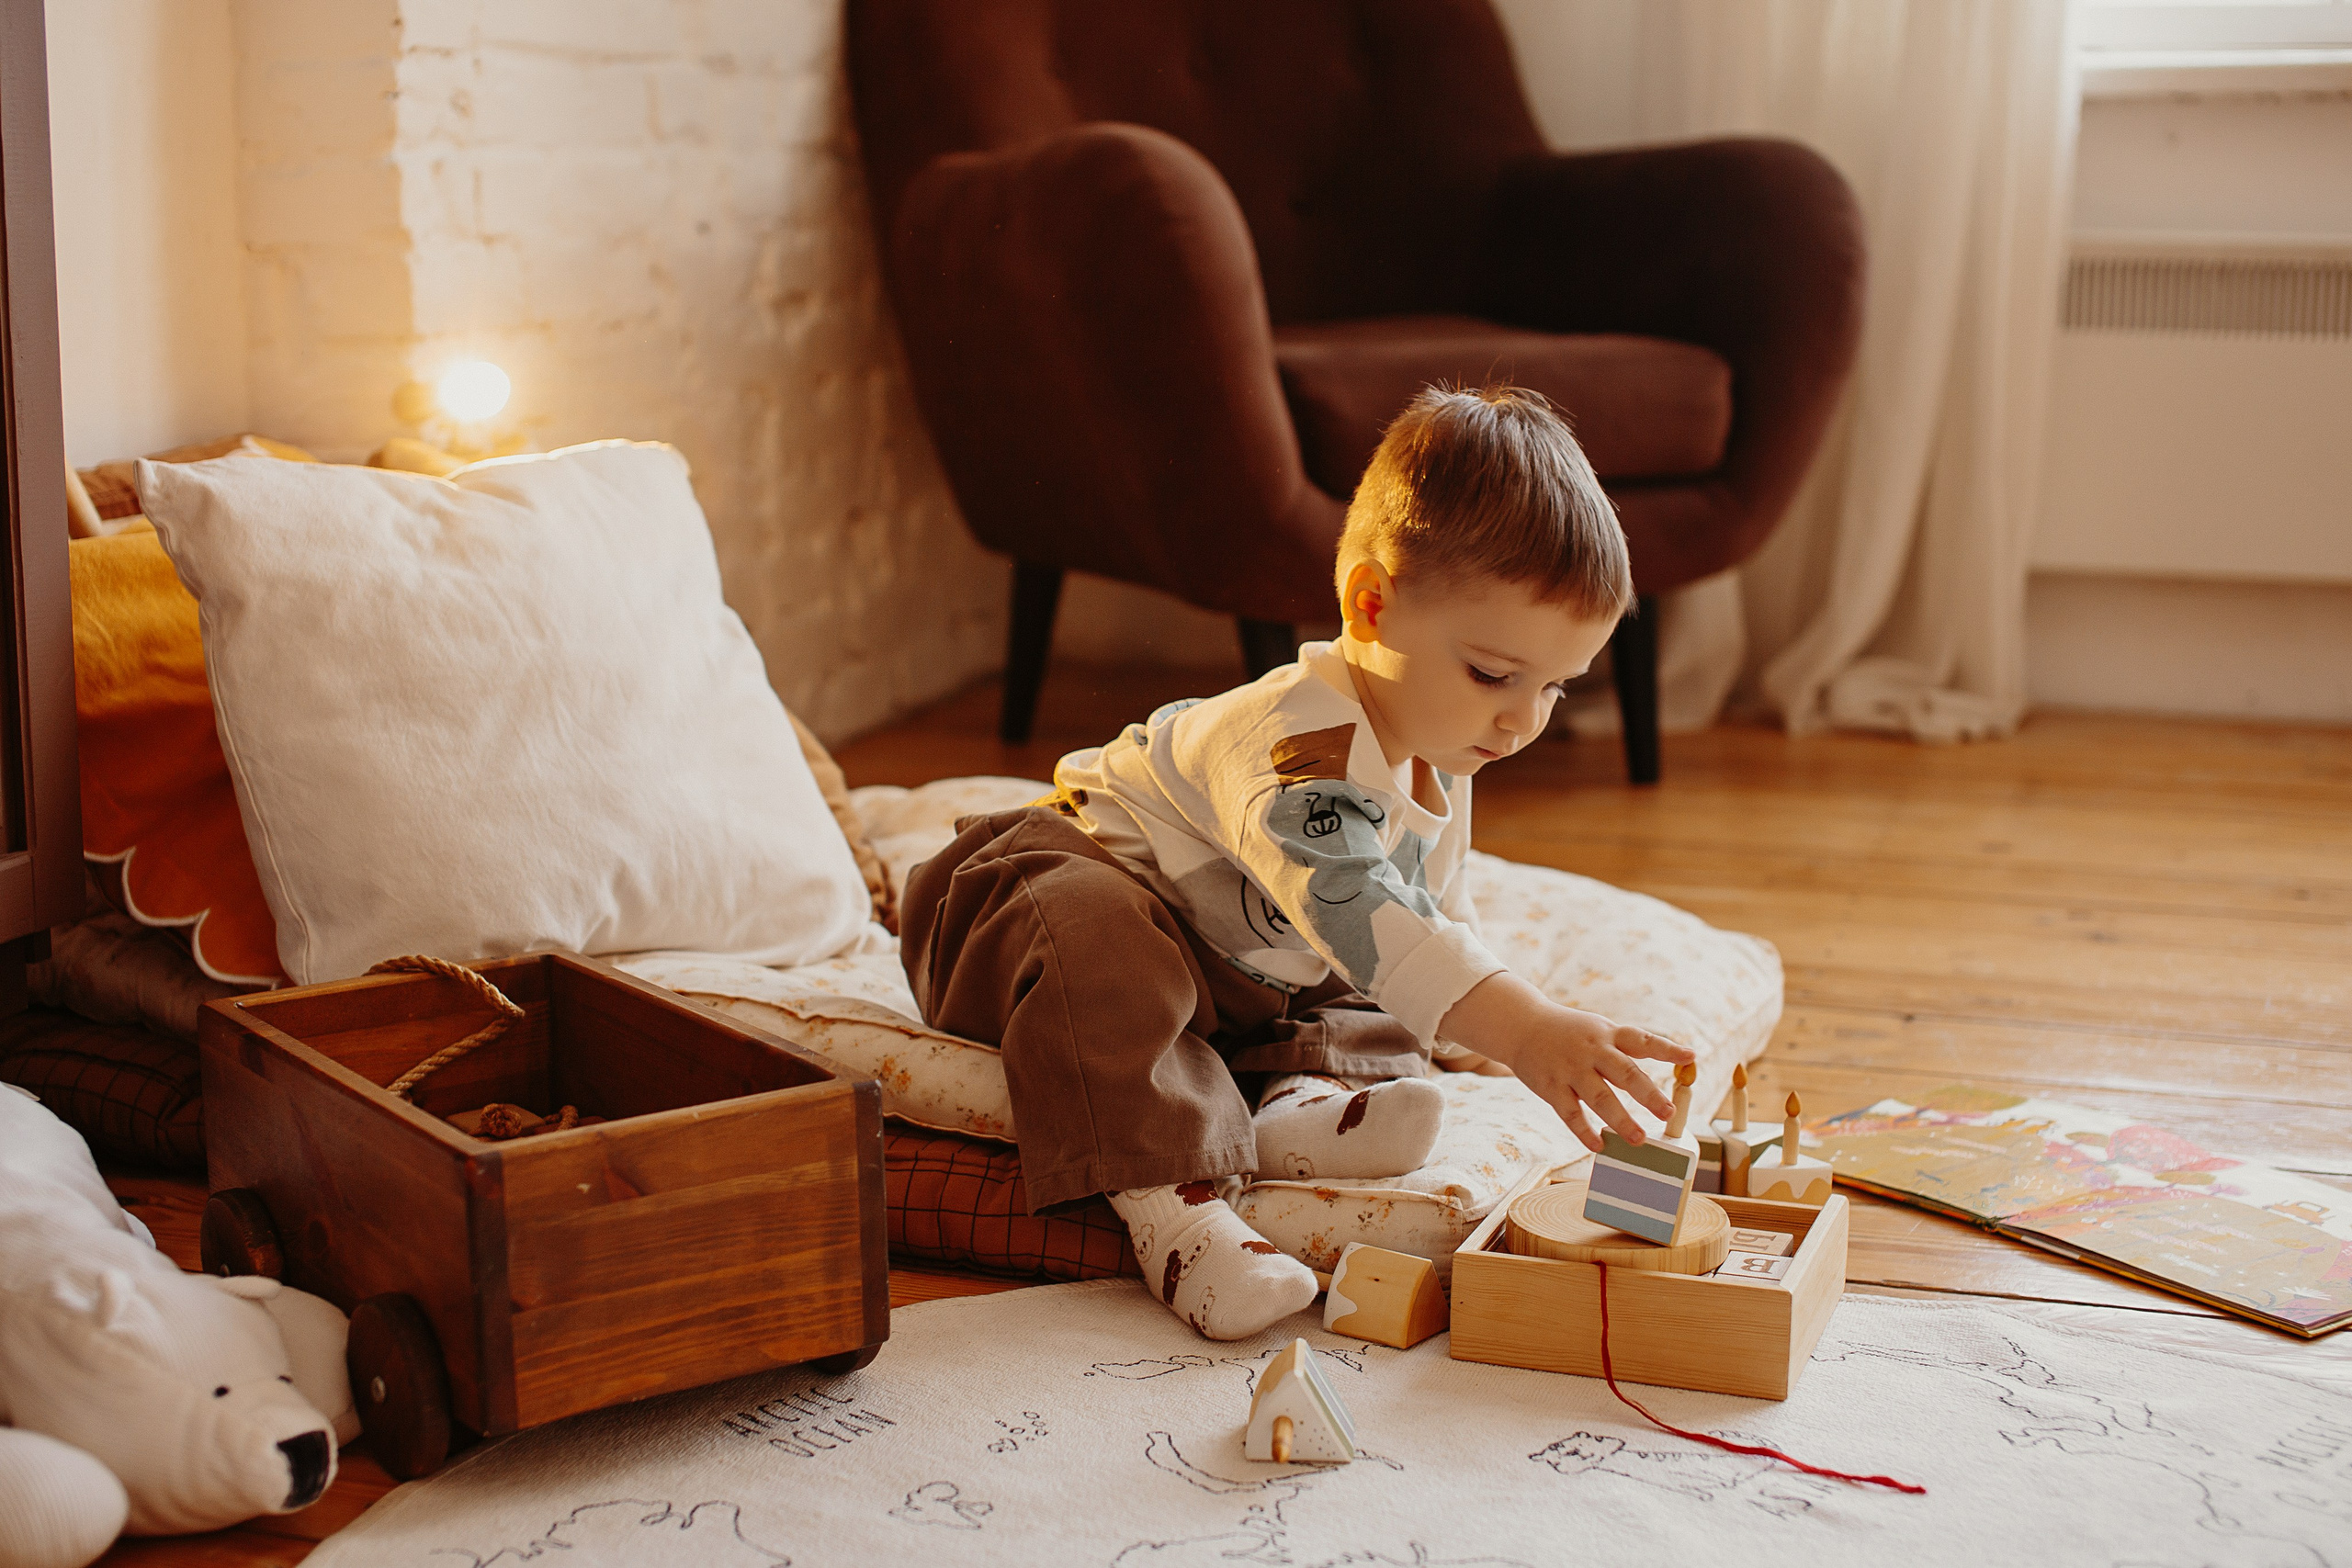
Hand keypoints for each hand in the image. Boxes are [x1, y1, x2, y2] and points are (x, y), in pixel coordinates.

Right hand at [1437, 972, 1694, 1152]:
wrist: (1521, 1025)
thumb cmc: (1569, 1033)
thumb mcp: (1598, 1030)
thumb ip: (1625, 1050)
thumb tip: (1663, 1071)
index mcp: (1608, 1035)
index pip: (1642, 1040)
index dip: (1667, 1048)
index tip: (1691, 1056)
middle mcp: (1592, 1051)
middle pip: (1625, 1073)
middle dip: (1648, 1094)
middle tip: (1667, 1113)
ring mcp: (1571, 1069)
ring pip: (1599, 1097)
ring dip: (1620, 1119)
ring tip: (1638, 1139)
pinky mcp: (1551, 1087)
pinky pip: (1570, 1113)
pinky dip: (1584, 1131)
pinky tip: (1599, 1145)